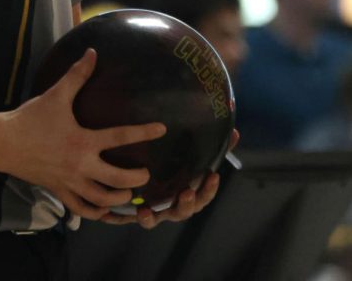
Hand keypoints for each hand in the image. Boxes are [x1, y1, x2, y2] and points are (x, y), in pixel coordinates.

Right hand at [0, 48, 167, 219]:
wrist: (2, 142)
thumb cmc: (30, 118)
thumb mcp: (56, 95)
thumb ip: (77, 75)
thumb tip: (92, 53)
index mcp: (83, 141)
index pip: (120, 137)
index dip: (144, 132)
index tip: (161, 130)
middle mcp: (80, 165)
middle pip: (118, 180)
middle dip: (137, 179)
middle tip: (146, 173)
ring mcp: (69, 182)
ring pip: (102, 200)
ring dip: (119, 199)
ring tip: (128, 194)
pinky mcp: (59, 191)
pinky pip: (81, 209)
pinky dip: (96, 213)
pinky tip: (105, 210)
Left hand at [100, 128, 239, 228]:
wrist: (136, 169)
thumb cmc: (173, 163)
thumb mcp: (191, 153)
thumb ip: (214, 146)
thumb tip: (235, 132)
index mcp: (186, 192)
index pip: (203, 197)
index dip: (209, 189)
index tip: (213, 176)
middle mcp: (170, 204)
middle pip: (182, 212)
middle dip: (186, 205)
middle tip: (186, 192)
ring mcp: (152, 209)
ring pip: (154, 220)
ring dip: (151, 218)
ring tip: (146, 211)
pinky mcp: (130, 209)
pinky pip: (126, 218)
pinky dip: (121, 217)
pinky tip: (116, 210)